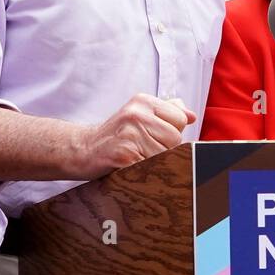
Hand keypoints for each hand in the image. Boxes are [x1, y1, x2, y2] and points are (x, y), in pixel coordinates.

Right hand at [78, 93, 195, 178]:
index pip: (180, 120)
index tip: (153, 137)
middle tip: (143, 149)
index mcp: (143, 101)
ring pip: (166, 155)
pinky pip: (151, 167)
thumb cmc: (116, 135)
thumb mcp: (139, 115)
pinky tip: (131, 166)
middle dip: (165, 149)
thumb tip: (191, 115)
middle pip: (176, 139)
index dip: (171, 134)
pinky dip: (145, 172)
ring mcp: (130, 134)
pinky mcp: (124, 155)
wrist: (82, 150)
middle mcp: (136, 114)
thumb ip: (167, 112)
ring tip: (137, 157)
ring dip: (155, 163)